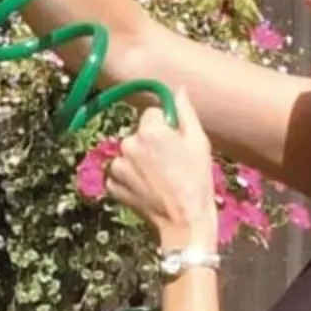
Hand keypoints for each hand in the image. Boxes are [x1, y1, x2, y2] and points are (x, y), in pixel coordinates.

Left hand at [105, 96, 218, 248]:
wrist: (184, 221)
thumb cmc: (197, 180)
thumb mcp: (198, 142)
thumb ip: (185, 111)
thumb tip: (179, 89)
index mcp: (149, 130)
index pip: (152, 114)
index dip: (165, 127)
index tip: (175, 143)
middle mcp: (127, 145)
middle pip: (138, 134)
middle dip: (150, 144)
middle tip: (170, 165)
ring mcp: (117, 167)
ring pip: (128, 155)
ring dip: (139, 162)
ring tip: (159, 179)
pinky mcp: (112, 186)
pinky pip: (120, 174)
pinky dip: (130, 179)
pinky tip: (148, 189)